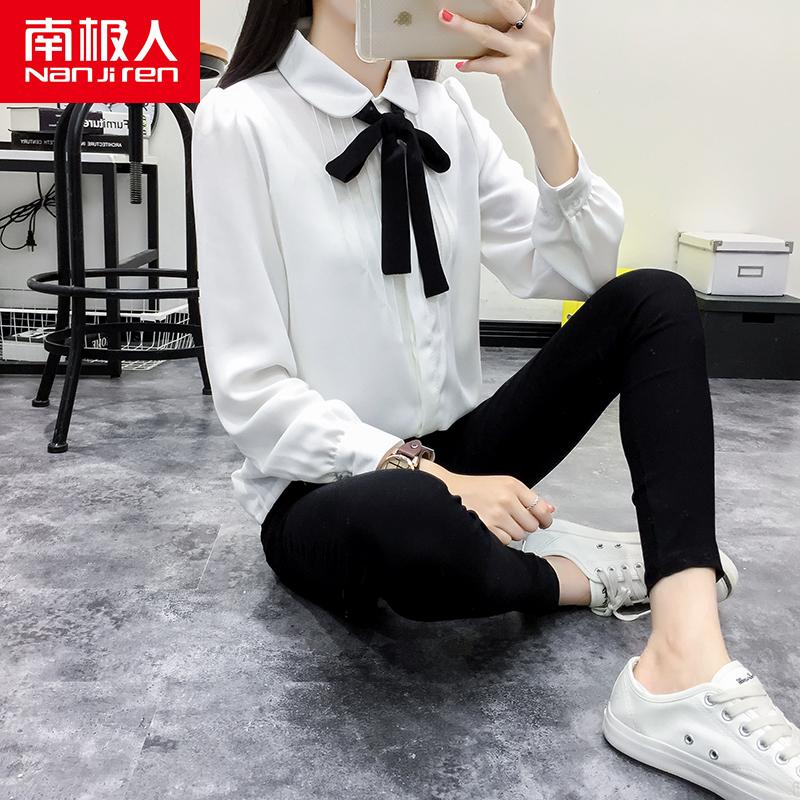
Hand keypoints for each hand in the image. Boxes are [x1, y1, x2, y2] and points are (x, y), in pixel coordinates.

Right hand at [420, 459, 555, 545]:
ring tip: (499, 522)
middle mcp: (506, 499)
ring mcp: (496, 514)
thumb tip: (551, 510)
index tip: (544, 522)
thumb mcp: (504, 485)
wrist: (448, 490)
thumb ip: (529, 498)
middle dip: (525, 525)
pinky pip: (505, 541)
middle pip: (531, 525)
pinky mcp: (486, 527)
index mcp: (513, 486)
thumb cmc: (477, 489)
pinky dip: (500, 538)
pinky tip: (491, 527)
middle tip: (512, 519)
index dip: (545, 519)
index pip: (541, 509)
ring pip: (519, 535)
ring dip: (512, 532)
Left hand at [439, 0, 557, 124]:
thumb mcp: (534, 43)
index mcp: (544, 22)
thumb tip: (494, 10)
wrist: (540, 106)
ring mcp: (525, 52)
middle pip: (507, 4)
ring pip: (487, 33)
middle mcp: (537, 33)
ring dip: (462, 25)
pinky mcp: (513, 71)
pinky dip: (471, 63)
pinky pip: (485, 63)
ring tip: (445, 16)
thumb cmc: (532, 74)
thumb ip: (522, 24)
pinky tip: (462, 64)